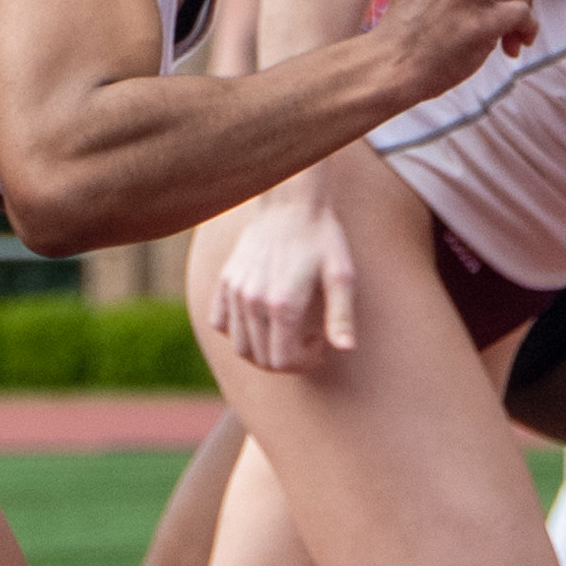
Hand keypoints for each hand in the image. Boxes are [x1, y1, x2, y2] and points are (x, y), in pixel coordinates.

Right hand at [194, 175, 359, 375]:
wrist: (290, 203)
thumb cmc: (322, 238)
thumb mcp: (341, 276)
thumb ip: (341, 315)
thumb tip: (345, 349)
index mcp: (283, 304)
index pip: (282, 361)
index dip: (303, 363)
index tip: (320, 346)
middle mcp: (253, 301)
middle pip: (260, 359)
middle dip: (286, 361)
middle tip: (307, 343)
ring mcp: (235, 291)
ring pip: (239, 346)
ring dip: (262, 350)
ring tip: (286, 333)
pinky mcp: (225, 281)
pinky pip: (219, 322)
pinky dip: (236, 332)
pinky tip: (260, 320)